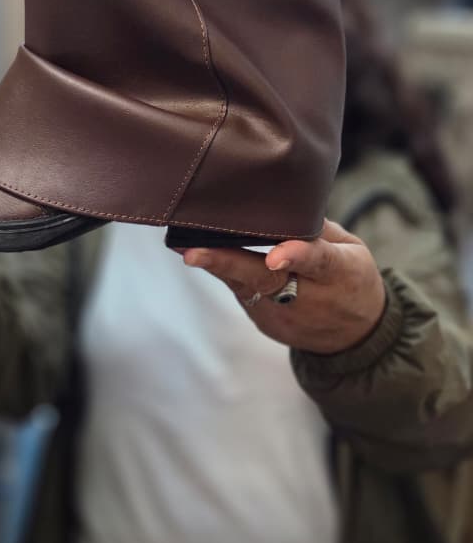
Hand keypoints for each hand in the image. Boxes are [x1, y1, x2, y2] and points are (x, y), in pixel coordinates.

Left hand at [182, 219, 386, 353]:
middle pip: (265, 279)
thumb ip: (319, 230)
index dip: (295, 256)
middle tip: (194, 253)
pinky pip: (241, 291)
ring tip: (186, 246)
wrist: (356, 337)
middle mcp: (308, 296)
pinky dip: (226, 273)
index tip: (274, 257)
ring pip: (245, 287)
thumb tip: (285, 204)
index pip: (317, 260)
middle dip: (227, 263)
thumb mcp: (352, 250)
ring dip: (216, 266)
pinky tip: (207, 256)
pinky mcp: (264, 321)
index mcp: (338, 272)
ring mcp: (282, 313)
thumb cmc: (352, 280)